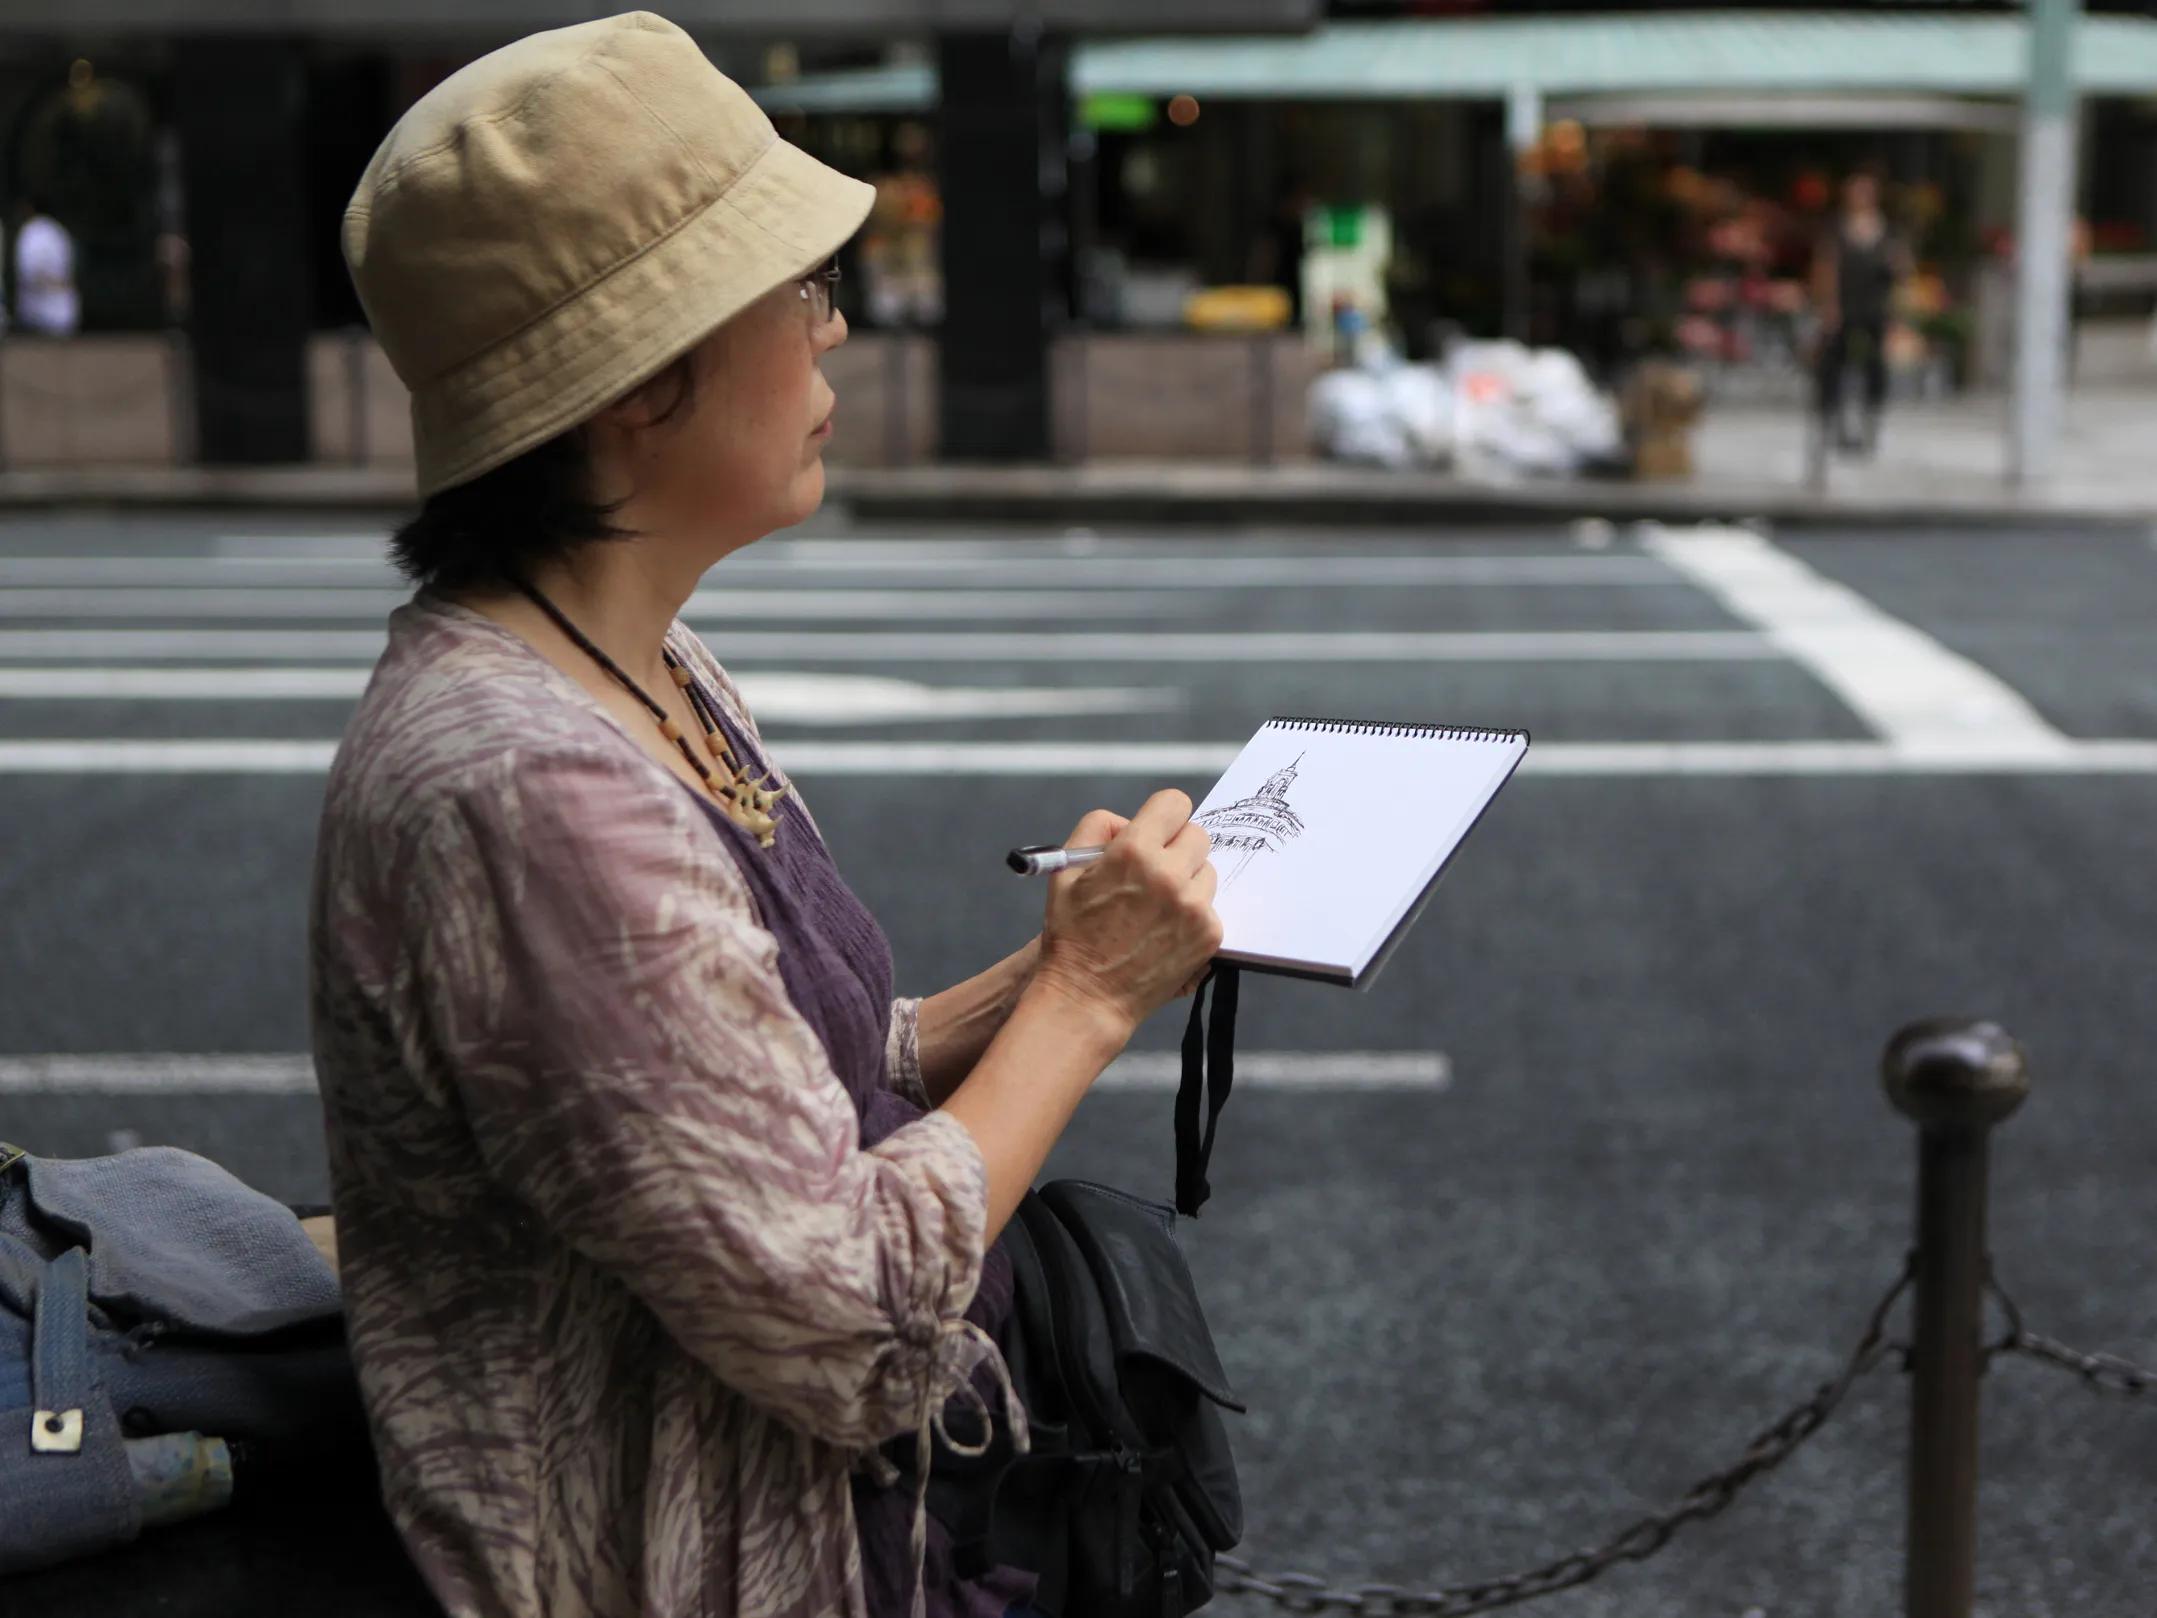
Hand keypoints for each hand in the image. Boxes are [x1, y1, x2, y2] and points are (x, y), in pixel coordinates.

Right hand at [1032, 790, 1222, 1035]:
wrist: (1087, 997)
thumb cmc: (1072, 935)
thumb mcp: (1065, 871)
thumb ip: (1098, 828)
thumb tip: (1131, 820)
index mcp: (1133, 853)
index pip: (1175, 803)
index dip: (1163, 816)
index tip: (1158, 830)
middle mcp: (1169, 875)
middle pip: (1198, 835)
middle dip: (1177, 848)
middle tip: (1156, 872)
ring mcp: (1193, 907)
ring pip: (1207, 871)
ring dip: (1187, 881)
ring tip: (1156, 907)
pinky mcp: (1209, 934)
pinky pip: (1211, 906)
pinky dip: (1193, 914)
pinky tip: (1165, 931)